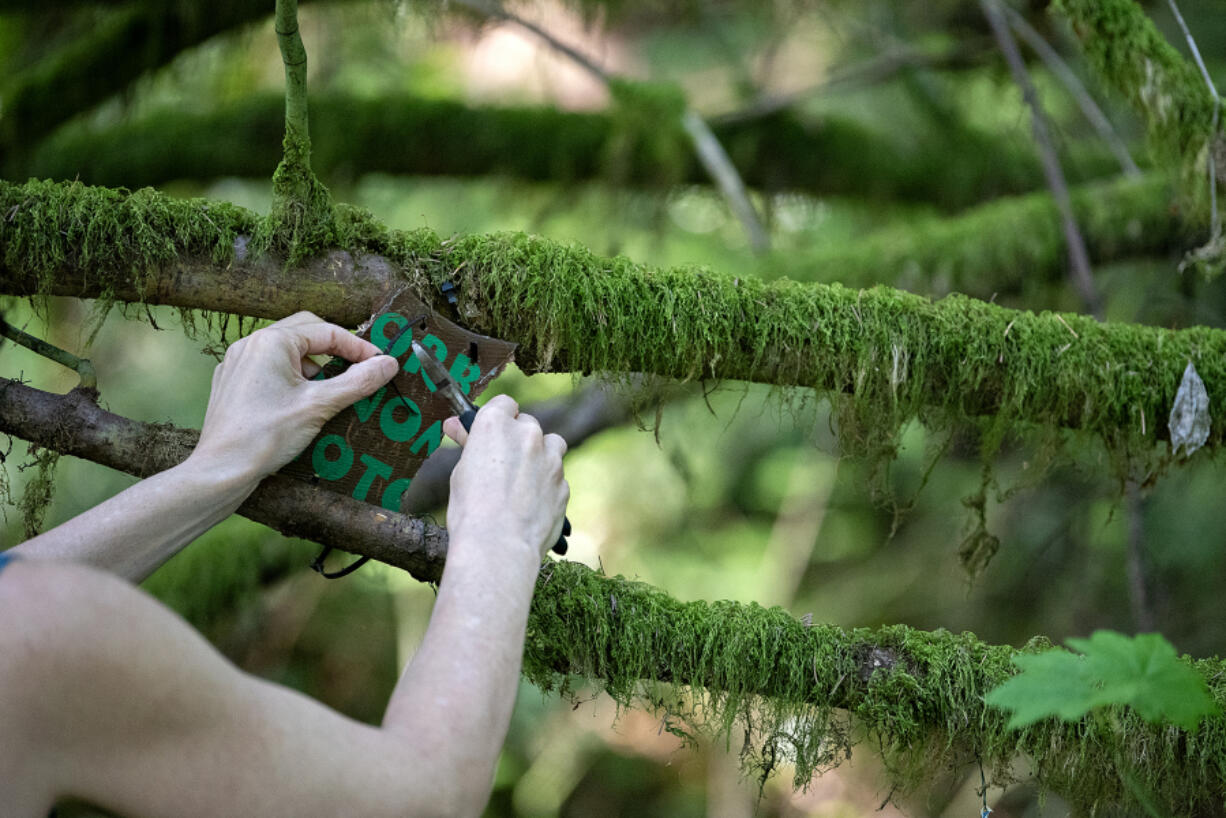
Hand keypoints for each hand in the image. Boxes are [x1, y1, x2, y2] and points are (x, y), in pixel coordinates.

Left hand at [190, 311, 397, 487]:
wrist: (222, 470)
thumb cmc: (265, 436)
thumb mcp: (320, 406)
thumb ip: (358, 381)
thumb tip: (388, 363)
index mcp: (272, 341)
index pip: (327, 332)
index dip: (359, 348)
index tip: (381, 364)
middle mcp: (251, 344)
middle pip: (306, 332)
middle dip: (335, 349)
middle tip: (358, 369)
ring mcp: (238, 362)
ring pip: (287, 351)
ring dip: (314, 365)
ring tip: (329, 391)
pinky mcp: (232, 382)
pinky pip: (270, 368)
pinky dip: (292, 377)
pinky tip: (300, 402)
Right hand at [444, 395, 568, 561]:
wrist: (499, 546)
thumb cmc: (470, 510)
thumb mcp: (461, 471)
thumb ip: (469, 446)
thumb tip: (455, 426)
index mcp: (496, 424)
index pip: (504, 403)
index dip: (498, 418)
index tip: (490, 433)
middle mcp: (528, 434)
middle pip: (528, 424)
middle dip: (517, 439)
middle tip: (501, 464)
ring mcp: (551, 459)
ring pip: (551, 445)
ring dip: (540, 456)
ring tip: (521, 483)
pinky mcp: (564, 484)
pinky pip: (556, 477)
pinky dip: (547, 486)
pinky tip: (530, 506)